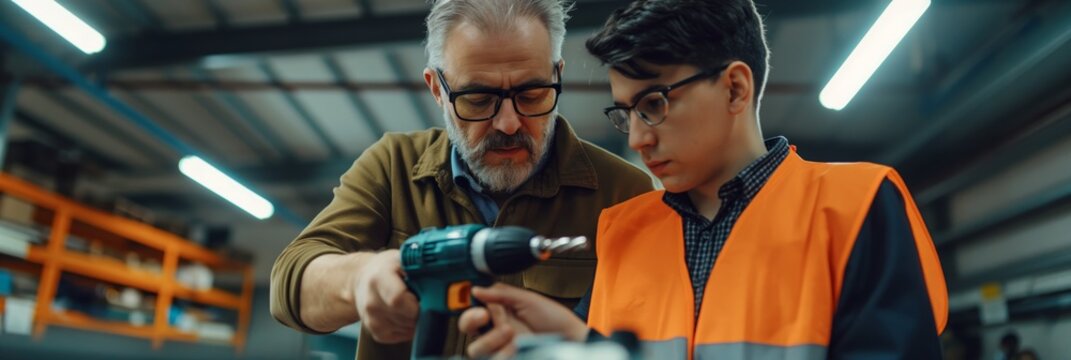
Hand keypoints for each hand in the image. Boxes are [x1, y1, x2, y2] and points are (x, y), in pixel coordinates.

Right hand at [354, 249, 419, 342]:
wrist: (362, 279)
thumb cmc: (388, 268)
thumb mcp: (402, 259)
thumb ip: (420, 269)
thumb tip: (443, 280)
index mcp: (378, 280)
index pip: (398, 300)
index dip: (417, 302)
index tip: (427, 297)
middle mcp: (371, 303)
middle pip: (406, 318)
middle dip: (421, 312)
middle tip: (424, 300)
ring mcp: (372, 321)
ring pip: (407, 329)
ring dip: (416, 320)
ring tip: (413, 305)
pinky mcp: (376, 333)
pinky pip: (402, 336)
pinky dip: (409, 327)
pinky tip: (407, 314)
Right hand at [459, 283, 588, 357]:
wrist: (571, 339)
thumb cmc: (554, 319)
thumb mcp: (528, 299)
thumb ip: (501, 293)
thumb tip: (476, 289)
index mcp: (498, 312)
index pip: (471, 311)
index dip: (468, 310)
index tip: (479, 308)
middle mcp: (495, 330)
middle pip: (467, 330)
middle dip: (471, 321)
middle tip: (486, 316)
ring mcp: (501, 347)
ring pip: (476, 349)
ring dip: (491, 339)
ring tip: (510, 332)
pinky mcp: (508, 356)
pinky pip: (494, 358)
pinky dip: (502, 352)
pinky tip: (516, 347)